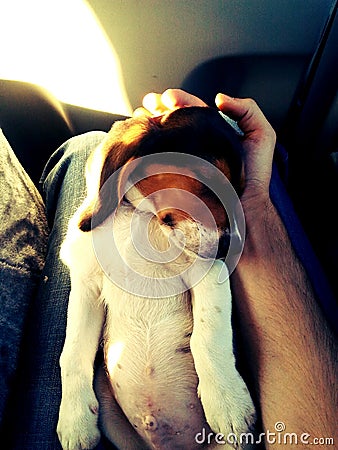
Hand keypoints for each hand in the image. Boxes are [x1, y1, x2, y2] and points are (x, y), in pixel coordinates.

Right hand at [135, 89, 275, 199]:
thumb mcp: (261, 135)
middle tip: (148, 104)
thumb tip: (219, 98)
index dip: (180, 100)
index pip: (194, 110)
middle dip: (159, 109)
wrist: (244, 205)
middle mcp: (198, 144)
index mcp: (214, 132)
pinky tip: (141, 141)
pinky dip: (148, 150)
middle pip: (175, 122)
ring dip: (151, 125)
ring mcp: (187, 160)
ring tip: (140, 118)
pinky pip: (161, 160)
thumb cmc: (254, 175)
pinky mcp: (179, 176)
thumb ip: (247, 109)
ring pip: (165, 138)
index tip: (168, 97)